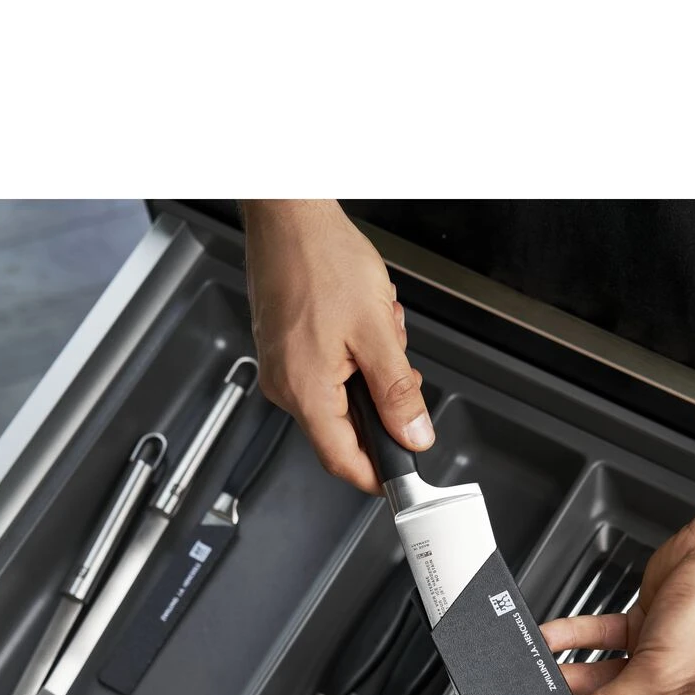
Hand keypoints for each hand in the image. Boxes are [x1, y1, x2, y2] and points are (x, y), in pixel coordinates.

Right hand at [243, 200, 432, 490]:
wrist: (288, 216)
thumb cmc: (321, 259)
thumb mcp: (377, 331)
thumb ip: (398, 393)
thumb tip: (413, 436)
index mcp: (305, 390)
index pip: (342, 460)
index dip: (377, 475)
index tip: (402, 478)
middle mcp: (285, 386)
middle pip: (342, 429)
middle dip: (380, 404)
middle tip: (400, 365)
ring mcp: (281, 369)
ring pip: (338, 397)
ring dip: (368, 372)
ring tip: (376, 325)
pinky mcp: (282, 351)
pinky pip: (325, 374)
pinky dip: (352, 356)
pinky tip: (358, 322)